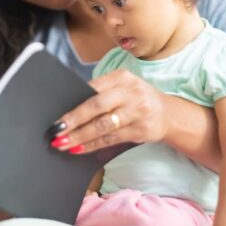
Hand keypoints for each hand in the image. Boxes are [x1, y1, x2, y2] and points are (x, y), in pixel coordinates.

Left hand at [52, 69, 167, 153]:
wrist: (169, 114)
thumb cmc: (136, 99)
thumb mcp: (122, 87)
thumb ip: (101, 92)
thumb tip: (68, 108)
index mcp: (122, 77)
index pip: (92, 90)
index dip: (73, 104)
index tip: (56, 116)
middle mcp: (131, 92)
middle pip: (96, 106)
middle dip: (73, 120)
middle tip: (56, 131)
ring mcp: (138, 111)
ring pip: (103, 125)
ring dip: (81, 136)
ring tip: (63, 143)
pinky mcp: (141, 129)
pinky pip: (111, 139)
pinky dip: (93, 145)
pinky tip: (80, 149)